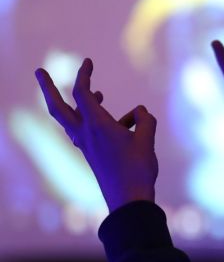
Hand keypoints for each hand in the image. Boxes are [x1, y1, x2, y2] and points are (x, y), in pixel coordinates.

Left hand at [35, 58, 157, 212]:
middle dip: (48, 88)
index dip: (83, 75)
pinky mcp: (93, 155)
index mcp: (97, 126)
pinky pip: (90, 131)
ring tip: (100, 95)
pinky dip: (104, 122)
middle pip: (58, 108)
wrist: (129, 200)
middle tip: (40, 72)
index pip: (82, 93)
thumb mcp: (147, 140)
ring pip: (73, 120)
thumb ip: (145, 120)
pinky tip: (129, 124)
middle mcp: (86, 134)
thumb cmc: (138, 169)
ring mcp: (87, 146)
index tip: (88, 61)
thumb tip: (139, 112)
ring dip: (82, 105)